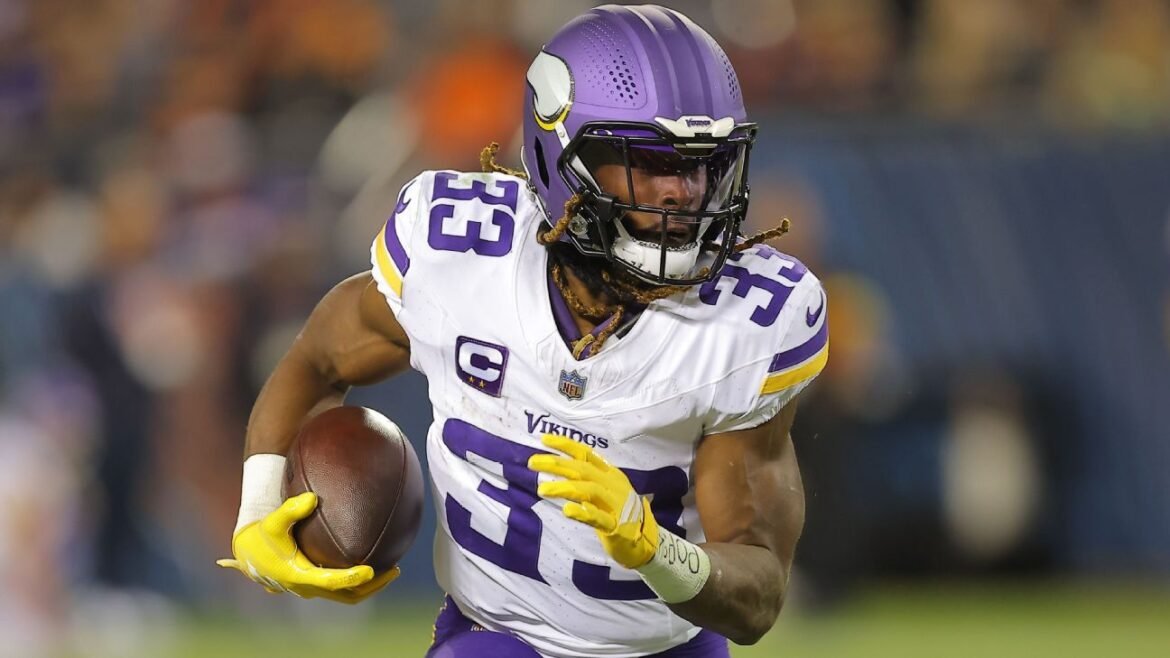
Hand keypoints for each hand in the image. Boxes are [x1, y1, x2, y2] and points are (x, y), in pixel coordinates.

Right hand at [217, 492, 400, 603]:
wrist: (247, 553)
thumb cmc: (262, 535)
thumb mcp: (272, 521)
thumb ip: (290, 509)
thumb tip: (312, 497)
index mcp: (298, 575)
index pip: (331, 581)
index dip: (352, 577)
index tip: (371, 569)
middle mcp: (307, 588)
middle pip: (347, 595)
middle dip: (372, 586)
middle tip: (394, 570)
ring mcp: (311, 590)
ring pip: (346, 596)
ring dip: (369, 587)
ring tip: (391, 570)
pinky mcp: (314, 586)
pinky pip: (341, 590)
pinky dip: (358, 583)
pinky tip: (373, 565)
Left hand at [528, 434, 658, 568]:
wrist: (645, 540)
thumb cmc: (618, 512)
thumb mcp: (605, 490)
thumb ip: (586, 479)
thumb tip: (558, 467)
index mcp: (609, 474)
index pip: (586, 453)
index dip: (565, 445)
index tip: (543, 439)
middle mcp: (612, 485)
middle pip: (582, 469)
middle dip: (556, 464)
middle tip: (532, 462)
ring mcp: (615, 504)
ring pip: (588, 490)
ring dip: (564, 488)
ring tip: (542, 490)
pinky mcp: (615, 526)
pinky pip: (598, 518)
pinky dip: (582, 513)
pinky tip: (567, 511)